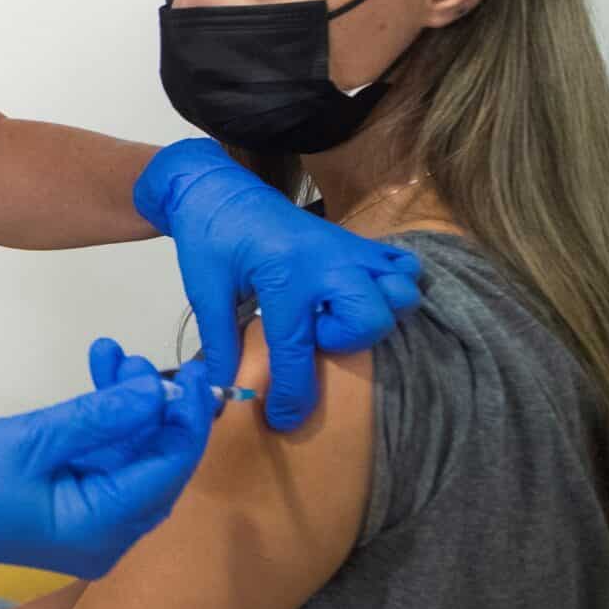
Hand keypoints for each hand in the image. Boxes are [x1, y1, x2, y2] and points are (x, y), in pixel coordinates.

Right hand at [0, 358, 215, 592]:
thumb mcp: (36, 439)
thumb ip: (101, 416)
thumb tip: (158, 391)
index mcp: (103, 528)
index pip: (169, 468)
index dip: (186, 418)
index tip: (193, 373)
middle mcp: (110, 536)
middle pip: (159, 464)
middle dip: (156, 408)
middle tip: (141, 359)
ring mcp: (94, 526)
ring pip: (134, 458)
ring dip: (128, 408)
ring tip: (113, 358)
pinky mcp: (78, 510)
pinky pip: (109, 463)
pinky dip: (106, 425)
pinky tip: (98, 377)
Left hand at [134, 138, 421, 428]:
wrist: (218, 188)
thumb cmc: (208, 238)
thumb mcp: (204, 291)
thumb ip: (218, 345)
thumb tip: (218, 396)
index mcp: (285, 275)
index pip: (298, 350)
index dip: (292, 395)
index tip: (283, 420)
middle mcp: (328, 261)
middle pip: (373, 319)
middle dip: (346, 341)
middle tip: (311, 333)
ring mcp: (350, 249)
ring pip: (400, 292)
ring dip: (375, 313)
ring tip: (335, 312)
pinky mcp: (358, 242)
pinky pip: (403, 267)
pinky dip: (393, 287)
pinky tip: (358, 296)